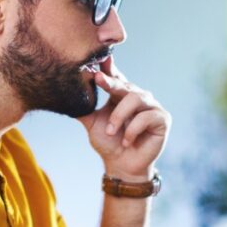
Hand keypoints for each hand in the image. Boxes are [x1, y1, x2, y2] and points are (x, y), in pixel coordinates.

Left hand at [76, 56, 170, 180]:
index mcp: (121, 95)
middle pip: (124, 84)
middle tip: (98, 79)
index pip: (115, 77)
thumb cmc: (109, 143)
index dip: (108, 68)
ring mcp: (151, 106)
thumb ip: (83, 109)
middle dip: (110, 82)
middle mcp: (138, 96)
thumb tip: (64, 95)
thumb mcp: (92, 124)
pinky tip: (126, 141)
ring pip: (135, 98)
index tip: (99, 61)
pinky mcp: (162, 119)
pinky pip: (146, 117)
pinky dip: (132, 129)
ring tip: (111, 131)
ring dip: (119, 115)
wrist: (121, 165)